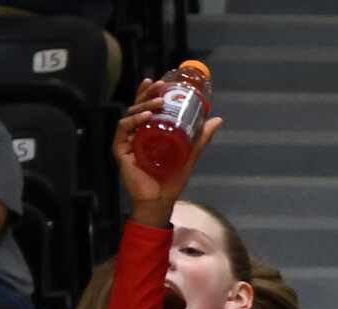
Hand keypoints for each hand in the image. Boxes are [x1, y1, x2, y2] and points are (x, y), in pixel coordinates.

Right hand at [111, 79, 218, 223]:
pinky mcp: (121, 150)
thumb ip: (201, 137)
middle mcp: (135, 133)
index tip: (158, 81)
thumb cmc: (172, 178)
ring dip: (144, 105)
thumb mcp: (190, 153)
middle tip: (158, 85)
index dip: (149, 92)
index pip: (146, 107)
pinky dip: (134, 120)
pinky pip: (124, 130)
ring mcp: (127, 141)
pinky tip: (147, 115)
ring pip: (130, 115)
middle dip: (146, 94)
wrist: (161, 199)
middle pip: (137, 107)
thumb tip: (216, 119)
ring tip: (159, 100)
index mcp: (148, 132)